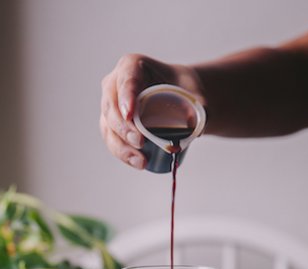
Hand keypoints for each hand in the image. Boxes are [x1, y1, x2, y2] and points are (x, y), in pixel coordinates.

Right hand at [99, 54, 203, 169]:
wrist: (177, 99)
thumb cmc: (181, 90)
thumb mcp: (193, 92)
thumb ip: (199, 105)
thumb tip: (198, 129)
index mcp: (132, 67)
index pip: (126, 80)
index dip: (125, 97)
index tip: (131, 115)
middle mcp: (115, 85)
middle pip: (112, 107)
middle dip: (124, 128)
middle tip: (140, 143)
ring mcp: (111, 107)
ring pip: (108, 128)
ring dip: (122, 147)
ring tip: (141, 161)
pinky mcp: (111, 127)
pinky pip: (112, 141)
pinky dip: (124, 154)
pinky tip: (137, 162)